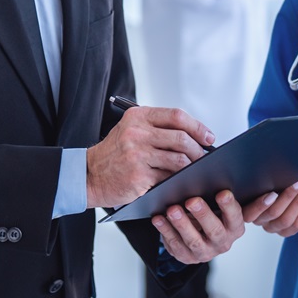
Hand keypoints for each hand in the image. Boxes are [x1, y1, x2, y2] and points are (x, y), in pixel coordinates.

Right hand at [87, 105, 214, 208]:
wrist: (90, 174)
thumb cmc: (114, 154)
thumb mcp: (130, 130)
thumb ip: (156, 128)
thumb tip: (193, 135)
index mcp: (137, 117)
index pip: (176, 116)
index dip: (197, 126)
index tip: (208, 136)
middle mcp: (136, 133)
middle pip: (181, 137)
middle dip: (198, 149)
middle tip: (204, 156)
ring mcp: (137, 155)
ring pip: (179, 159)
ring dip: (191, 166)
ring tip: (194, 169)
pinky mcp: (139, 176)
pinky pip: (169, 178)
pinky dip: (179, 180)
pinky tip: (180, 181)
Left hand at [151, 190, 244, 263]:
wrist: (200, 237)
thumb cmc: (213, 215)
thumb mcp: (225, 208)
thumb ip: (234, 199)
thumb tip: (255, 190)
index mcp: (235, 228)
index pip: (235, 217)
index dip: (229, 206)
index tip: (222, 193)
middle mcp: (222, 242)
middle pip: (214, 230)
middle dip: (203, 214)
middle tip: (192, 200)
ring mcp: (204, 252)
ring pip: (193, 240)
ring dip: (182, 224)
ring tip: (172, 210)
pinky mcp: (186, 256)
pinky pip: (174, 244)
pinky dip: (165, 230)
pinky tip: (158, 218)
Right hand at [243, 178, 297, 235]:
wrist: (270, 186)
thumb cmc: (262, 181)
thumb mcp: (256, 180)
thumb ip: (257, 179)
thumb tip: (267, 166)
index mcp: (245, 211)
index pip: (251, 212)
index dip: (261, 204)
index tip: (273, 192)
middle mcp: (258, 221)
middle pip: (273, 213)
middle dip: (288, 196)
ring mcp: (272, 227)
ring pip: (287, 220)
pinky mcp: (285, 231)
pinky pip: (297, 225)